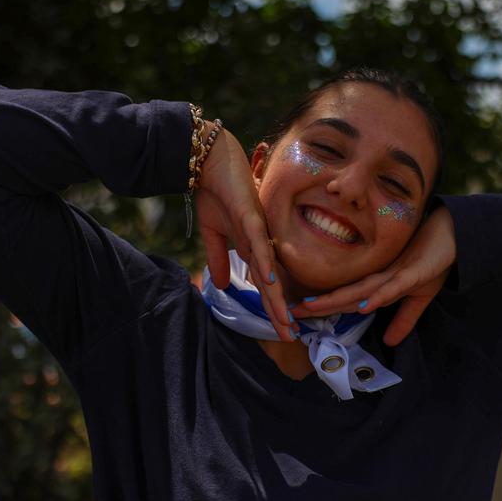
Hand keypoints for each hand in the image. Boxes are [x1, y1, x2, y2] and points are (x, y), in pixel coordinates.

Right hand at [195, 128, 295, 341]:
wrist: (210, 162)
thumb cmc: (216, 193)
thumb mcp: (213, 234)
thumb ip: (219, 259)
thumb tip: (224, 286)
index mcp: (254, 248)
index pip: (266, 285)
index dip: (273, 308)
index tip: (283, 330)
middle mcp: (262, 243)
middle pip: (273, 284)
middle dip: (280, 312)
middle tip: (291, 338)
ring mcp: (259, 231)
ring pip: (271, 270)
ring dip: (277, 297)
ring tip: (286, 321)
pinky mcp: (252, 216)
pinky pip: (259, 243)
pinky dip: (265, 262)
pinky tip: (271, 281)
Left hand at [290, 206, 456, 345]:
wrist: (456, 235)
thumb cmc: (434, 260)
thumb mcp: (418, 296)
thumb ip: (404, 319)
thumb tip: (390, 343)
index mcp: (379, 282)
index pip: (347, 298)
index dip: (324, 307)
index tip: (298, 314)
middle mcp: (381, 276)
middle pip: (345, 293)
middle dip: (319, 304)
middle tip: (290, 311)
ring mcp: (395, 273)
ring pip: (361, 289)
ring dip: (338, 299)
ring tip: (314, 307)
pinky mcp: (414, 273)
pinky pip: (393, 286)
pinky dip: (379, 296)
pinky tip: (364, 305)